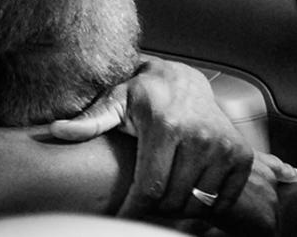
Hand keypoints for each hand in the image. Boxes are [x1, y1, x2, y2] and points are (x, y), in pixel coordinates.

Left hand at [49, 58, 296, 221]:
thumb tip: (56, 130)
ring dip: (177, 210)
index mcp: (165, 126)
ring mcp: (224, 147)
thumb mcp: (114, 101)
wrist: (183, 80)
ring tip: (160, 199)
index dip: (134, 209)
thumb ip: (90, 121)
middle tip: (139, 205)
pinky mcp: (240, 156)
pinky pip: (222, 200)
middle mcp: (199, 137)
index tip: (120, 218)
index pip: (150, 186)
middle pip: (173, 200)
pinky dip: (204, 207)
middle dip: (152, 210)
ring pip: (197, 203)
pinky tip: (185, 195)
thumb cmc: (142, 93)